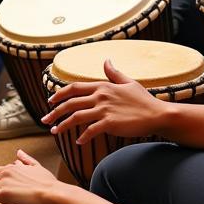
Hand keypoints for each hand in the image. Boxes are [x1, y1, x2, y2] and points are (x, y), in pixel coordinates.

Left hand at [42, 59, 166, 142]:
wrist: (158, 114)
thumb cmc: (143, 100)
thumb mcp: (128, 82)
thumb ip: (114, 73)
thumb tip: (107, 60)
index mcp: (102, 86)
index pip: (74, 88)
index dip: (60, 94)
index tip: (50, 101)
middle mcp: (100, 96)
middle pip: (70, 103)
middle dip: (55, 111)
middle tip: (45, 119)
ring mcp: (105, 110)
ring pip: (76, 117)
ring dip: (63, 125)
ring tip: (54, 131)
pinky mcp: (110, 123)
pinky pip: (91, 130)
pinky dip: (83, 136)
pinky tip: (78, 142)